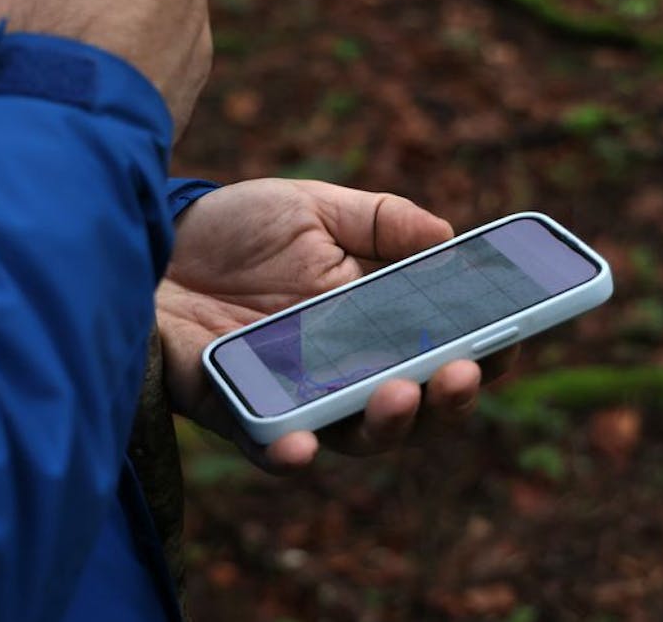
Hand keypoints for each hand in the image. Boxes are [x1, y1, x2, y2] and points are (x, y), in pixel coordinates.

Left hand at [157, 179, 519, 473]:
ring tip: (403, 393)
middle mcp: (346, 371)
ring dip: (391, 424)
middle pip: (419, 406)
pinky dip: (292, 454)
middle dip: (450, 397)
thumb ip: (378, 220)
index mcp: (376, 323)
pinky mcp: (240, 415)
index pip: (449, 348)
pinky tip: (305, 446)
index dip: (491, 349)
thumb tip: (447, 235)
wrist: (142, 244)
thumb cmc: (231, 231)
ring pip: (360, 436)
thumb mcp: (311, 207)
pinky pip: (273, 450)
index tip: (520, 335)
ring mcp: (298, 399)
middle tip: (462, 372)